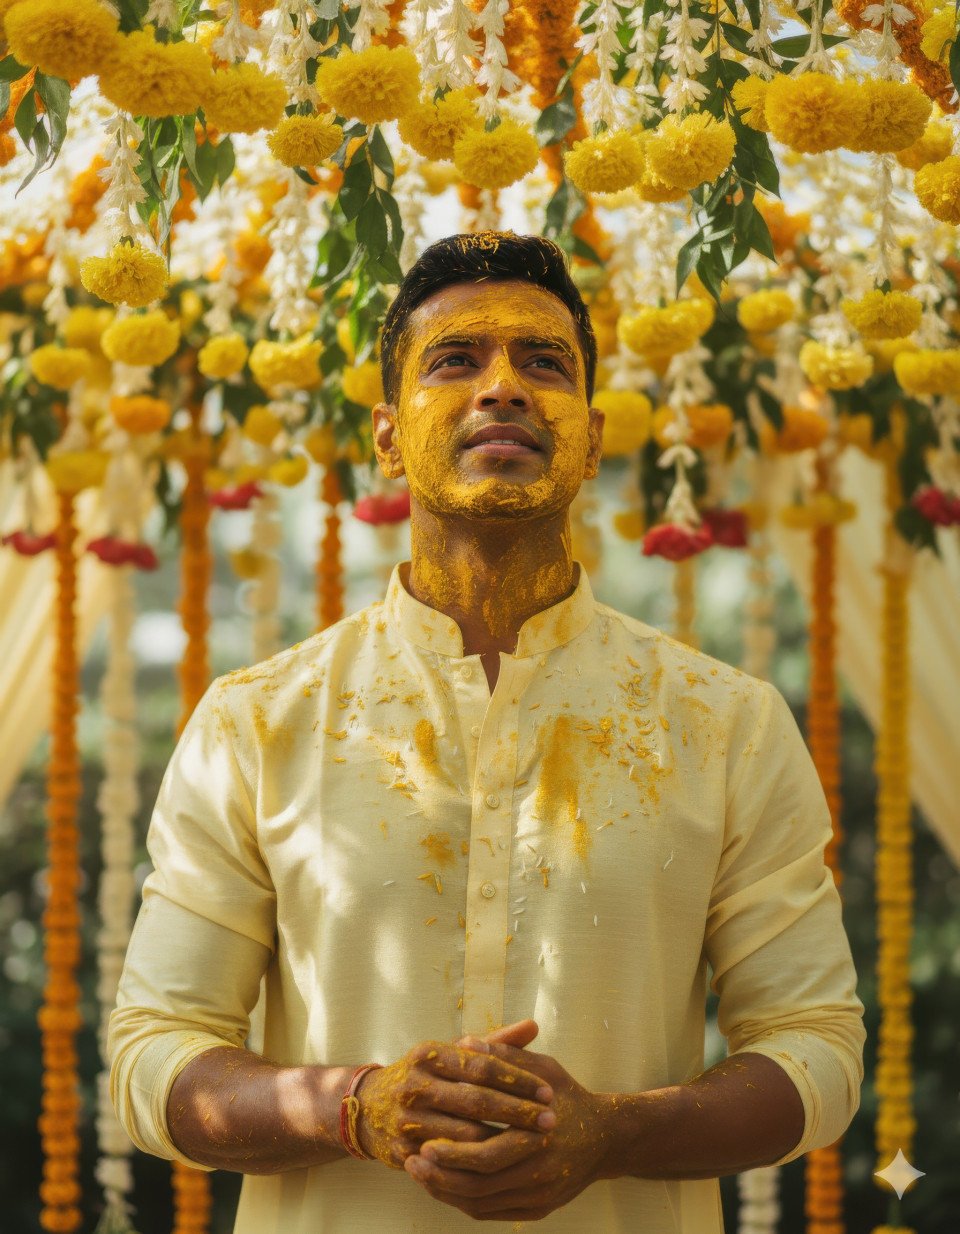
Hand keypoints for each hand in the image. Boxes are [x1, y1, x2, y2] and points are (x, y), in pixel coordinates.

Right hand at [355, 1021, 555, 1170]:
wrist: (368, 1107)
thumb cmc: (425, 1076)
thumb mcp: (452, 1052)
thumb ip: (494, 1042)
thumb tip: (533, 1026)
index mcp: (429, 1054)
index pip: (482, 1065)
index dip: (517, 1079)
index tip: (548, 1091)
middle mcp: (416, 1084)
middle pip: (476, 1100)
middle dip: (518, 1111)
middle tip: (551, 1119)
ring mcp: (407, 1120)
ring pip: (465, 1135)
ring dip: (504, 1141)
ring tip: (535, 1143)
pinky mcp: (404, 1151)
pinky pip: (450, 1161)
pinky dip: (478, 1164)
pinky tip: (505, 1165)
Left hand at [403, 1030, 612, 1221]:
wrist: (607, 1138)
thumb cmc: (570, 1097)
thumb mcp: (544, 1070)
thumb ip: (505, 1059)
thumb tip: (465, 1042)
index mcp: (541, 1138)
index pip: (488, 1155)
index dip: (453, 1153)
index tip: (423, 1143)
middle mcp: (541, 1175)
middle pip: (480, 1186)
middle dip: (441, 1176)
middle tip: (412, 1162)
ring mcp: (539, 1197)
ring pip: (482, 1204)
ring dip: (447, 1192)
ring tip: (419, 1175)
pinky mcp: (537, 1210)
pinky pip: (491, 1213)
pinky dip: (463, 1201)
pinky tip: (443, 1185)